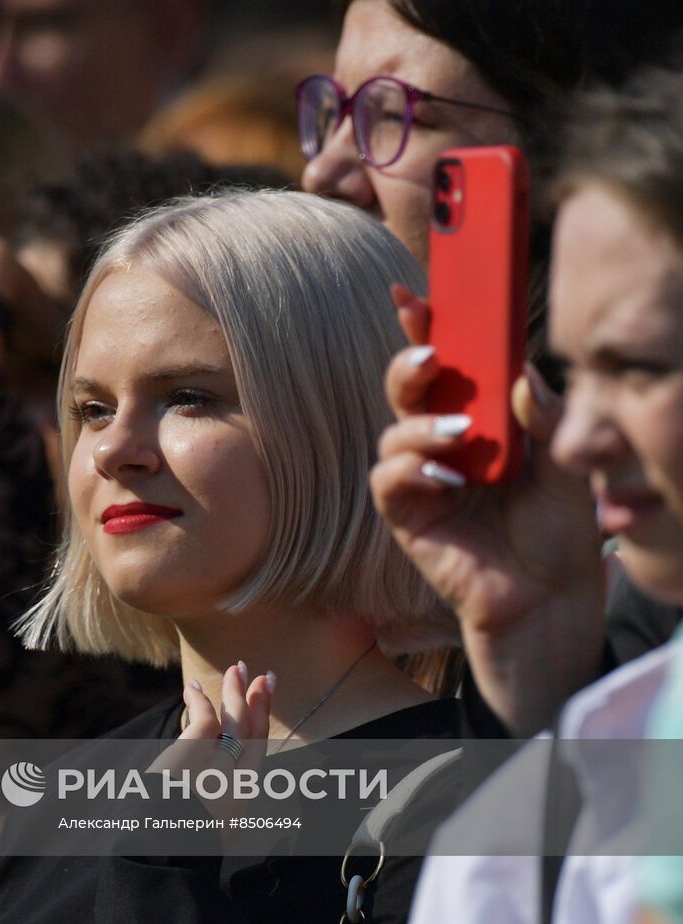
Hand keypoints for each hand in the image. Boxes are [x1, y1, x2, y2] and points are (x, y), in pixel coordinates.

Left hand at [150, 666, 273, 835]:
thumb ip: (211, 803)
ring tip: (237, 669)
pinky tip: (194, 686)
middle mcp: (238, 782)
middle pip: (254, 734)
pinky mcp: (196, 753)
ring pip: (235, 721)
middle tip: (264, 677)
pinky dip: (201, 700)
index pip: (258, 755)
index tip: (264, 704)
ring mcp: (219, 766)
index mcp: (241, 801)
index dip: (263, 727)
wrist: (165, 848)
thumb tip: (203, 791)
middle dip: (261, 703)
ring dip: (236, 692)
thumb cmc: (179, 841)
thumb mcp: (206, 827)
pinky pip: (205, 718)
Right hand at [368, 285, 602, 731]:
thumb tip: (524, 373)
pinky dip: (412, 470)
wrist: (549, 596)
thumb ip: (546, 415)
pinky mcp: (406, 515)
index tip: (414, 296)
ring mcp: (419, 477)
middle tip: (432, 356)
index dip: (426, 328)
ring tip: (462, 438)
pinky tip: (448, 479)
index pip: (447, 365)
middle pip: (407, 388)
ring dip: (423, 426)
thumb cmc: (558, 529)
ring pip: (395, 430)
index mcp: (478, 419)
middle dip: (409, 363)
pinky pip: (389, 479)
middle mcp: (441, 442)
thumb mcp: (565, 461)